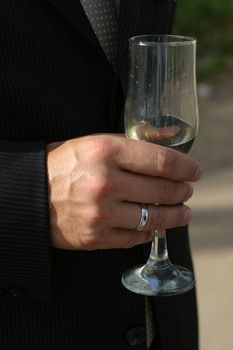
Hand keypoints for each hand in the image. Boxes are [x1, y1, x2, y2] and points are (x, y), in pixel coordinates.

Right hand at [46, 134, 201, 249]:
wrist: (32, 194)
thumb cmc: (66, 165)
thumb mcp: (96, 143)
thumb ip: (135, 143)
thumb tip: (171, 140)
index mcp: (105, 152)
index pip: (161, 161)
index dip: (186, 167)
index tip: (194, 171)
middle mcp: (105, 183)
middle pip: (163, 191)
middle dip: (182, 192)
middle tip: (186, 191)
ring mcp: (101, 213)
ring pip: (154, 219)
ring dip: (175, 216)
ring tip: (182, 212)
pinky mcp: (96, 237)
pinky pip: (135, 238)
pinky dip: (150, 232)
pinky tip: (154, 226)